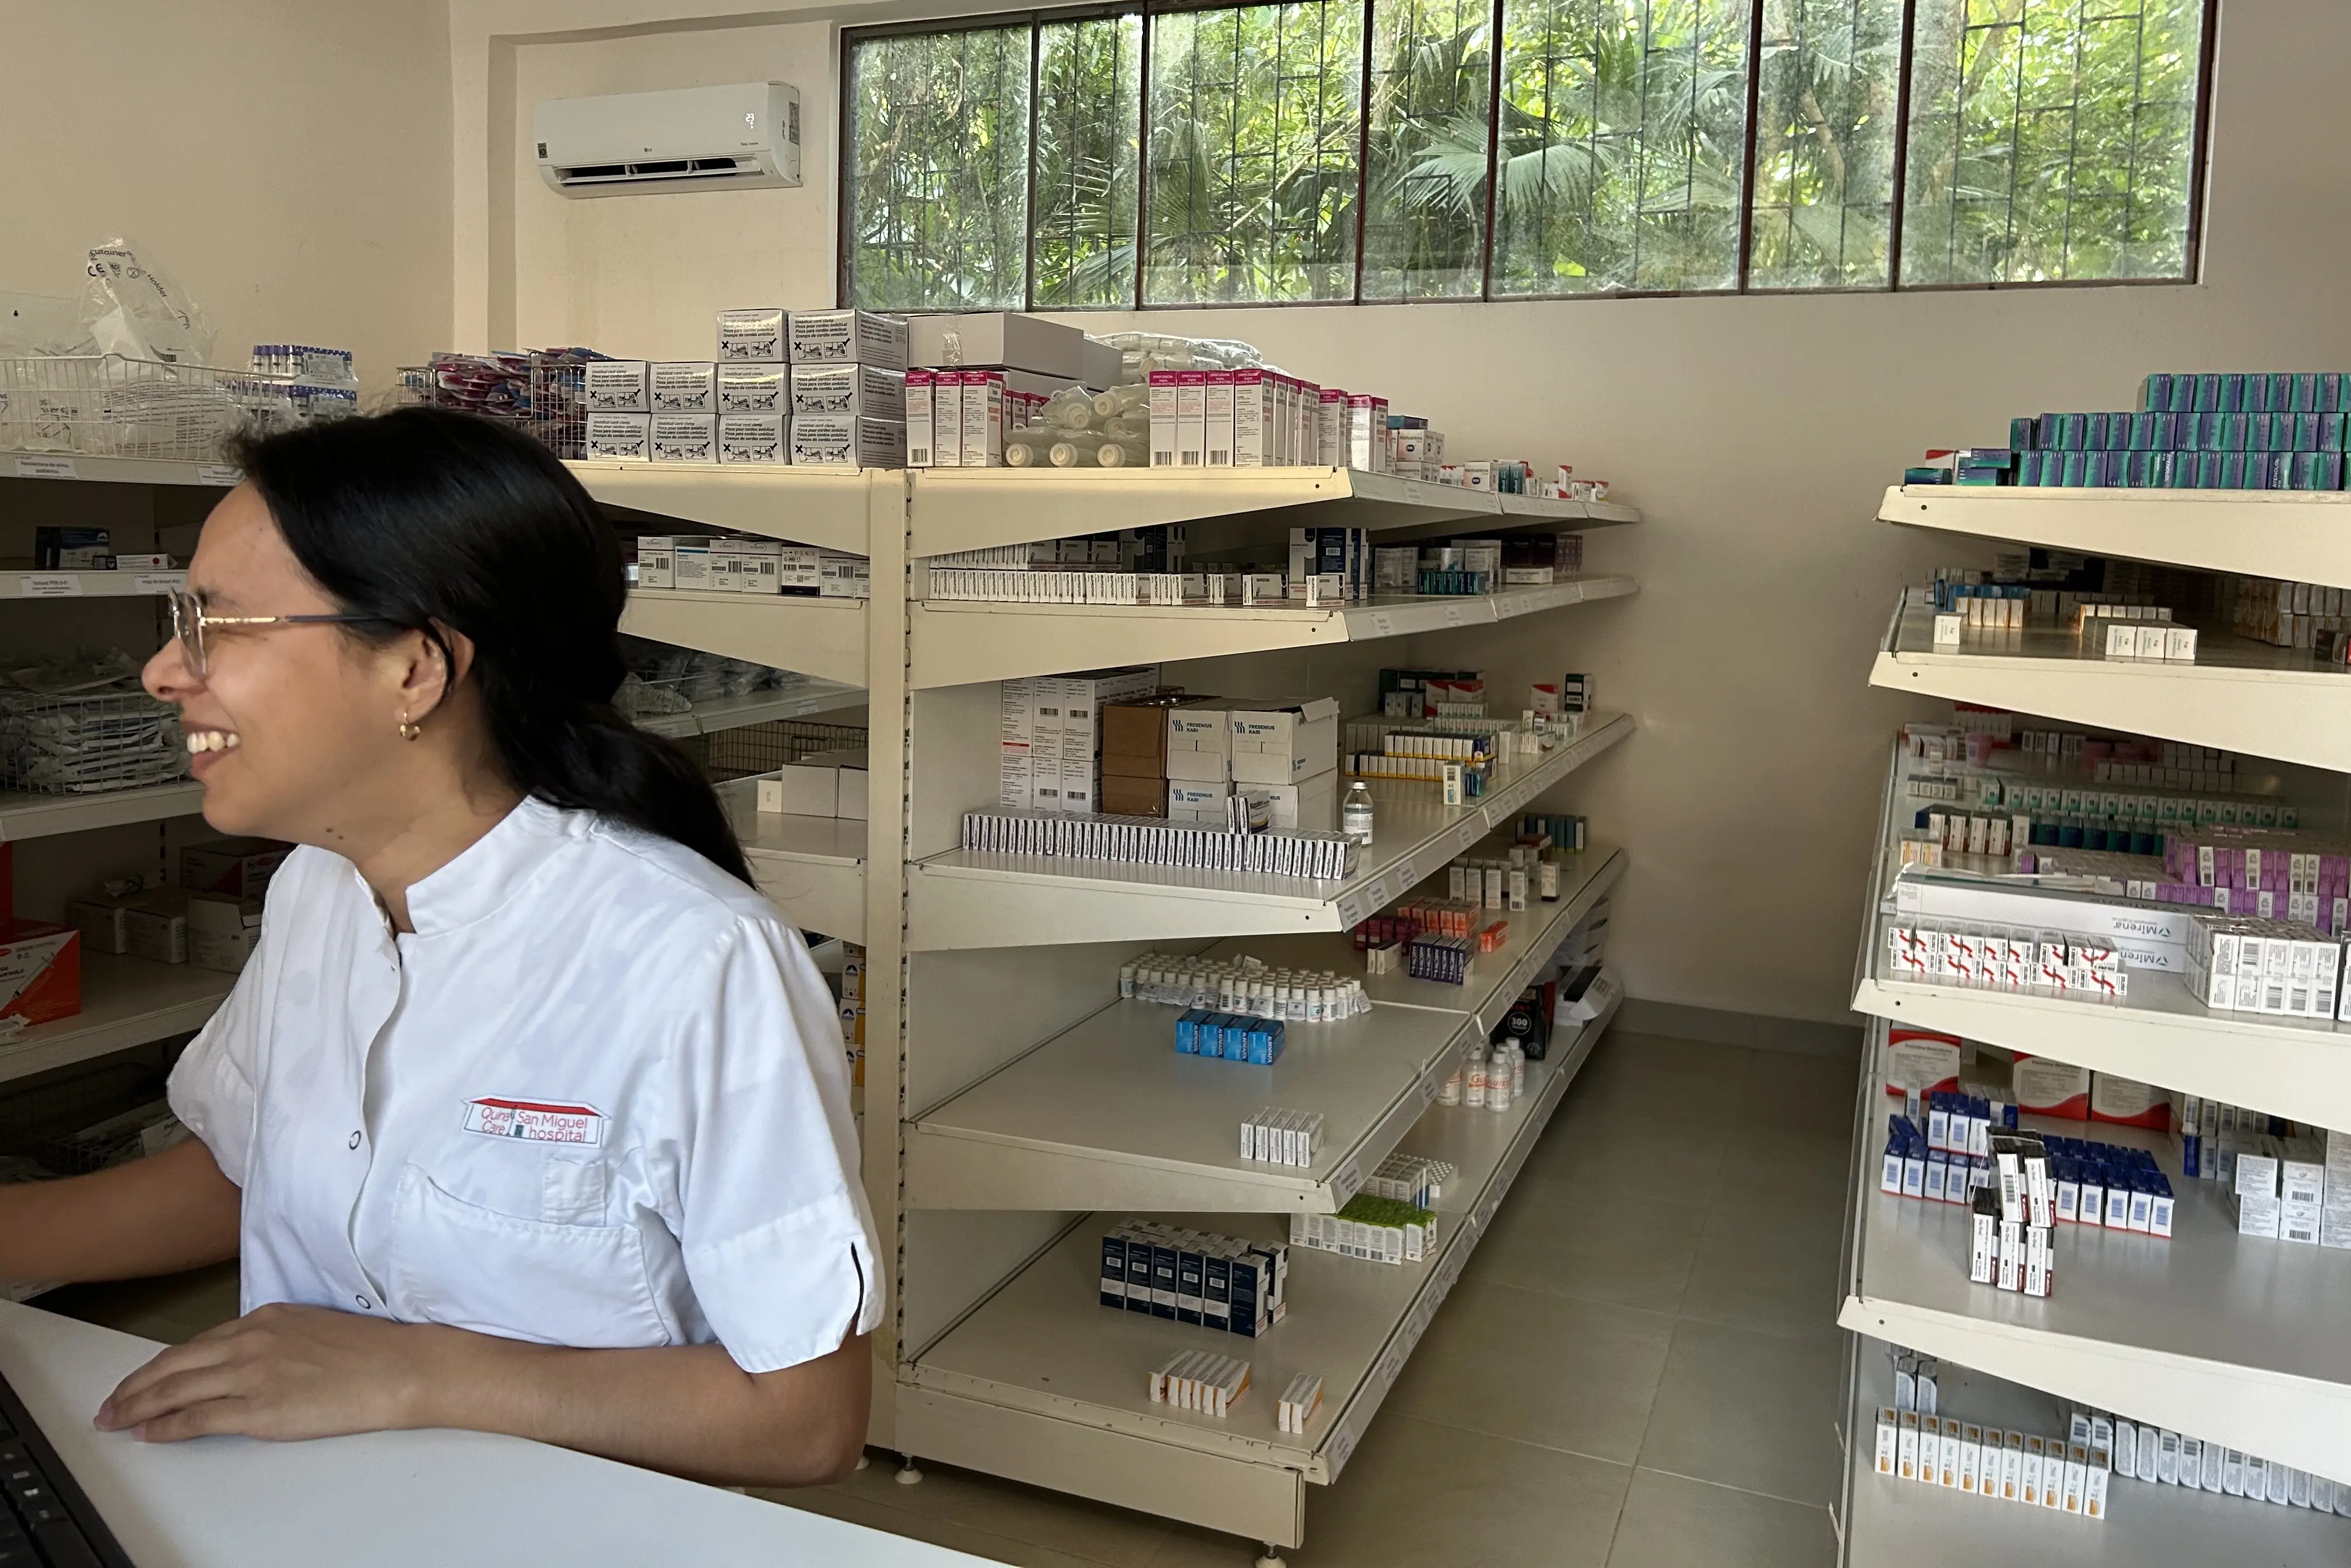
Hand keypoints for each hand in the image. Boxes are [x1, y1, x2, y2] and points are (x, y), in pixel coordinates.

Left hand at [95, 1302, 456, 1442]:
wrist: (403, 1367)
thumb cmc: (373, 1351)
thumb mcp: (315, 1328)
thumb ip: (277, 1340)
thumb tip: (252, 1361)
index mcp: (266, 1318)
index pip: (196, 1344)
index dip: (160, 1365)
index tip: (141, 1379)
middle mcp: (251, 1341)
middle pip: (173, 1365)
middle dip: (133, 1386)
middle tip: (109, 1405)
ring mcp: (253, 1374)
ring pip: (175, 1390)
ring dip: (137, 1407)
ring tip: (115, 1420)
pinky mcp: (259, 1408)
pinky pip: (196, 1418)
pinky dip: (165, 1426)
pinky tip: (148, 1433)